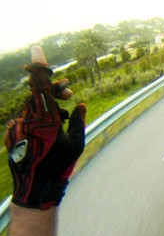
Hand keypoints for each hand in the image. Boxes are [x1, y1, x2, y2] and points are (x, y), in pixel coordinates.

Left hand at [3, 45, 85, 209]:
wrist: (34, 186)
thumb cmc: (59, 166)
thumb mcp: (76, 144)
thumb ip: (78, 121)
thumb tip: (80, 105)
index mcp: (46, 119)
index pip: (41, 86)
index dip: (40, 67)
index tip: (36, 49)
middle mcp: (28, 119)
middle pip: (38, 95)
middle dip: (54, 91)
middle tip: (69, 92)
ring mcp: (17, 125)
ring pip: (32, 107)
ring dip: (46, 108)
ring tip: (60, 119)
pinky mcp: (11, 132)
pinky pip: (26, 119)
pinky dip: (37, 120)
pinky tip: (47, 134)